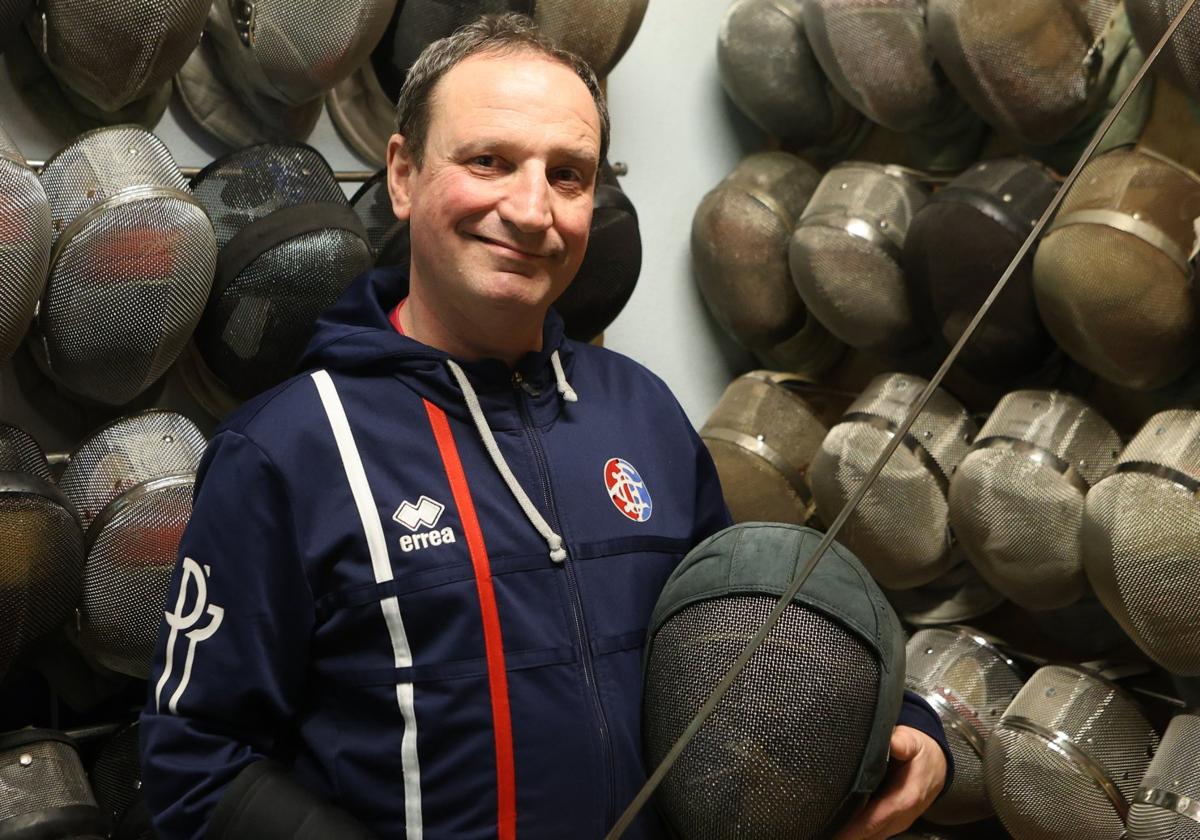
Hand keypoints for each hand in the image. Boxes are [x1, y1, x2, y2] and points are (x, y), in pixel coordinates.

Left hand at [832, 725, 947, 839]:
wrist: (938, 766)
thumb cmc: (921, 753)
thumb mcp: (914, 741)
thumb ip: (903, 742)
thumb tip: (893, 742)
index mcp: (905, 798)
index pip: (875, 819)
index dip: (852, 828)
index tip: (833, 831)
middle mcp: (901, 816)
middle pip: (869, 834)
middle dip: (844, 834)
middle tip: (819, 829)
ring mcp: (897, 823)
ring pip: (870, 837)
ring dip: (848, 835)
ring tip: (824, 830)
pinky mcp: (892, 824)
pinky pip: (873, 833)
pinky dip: (856, 833)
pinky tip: (839, 828)